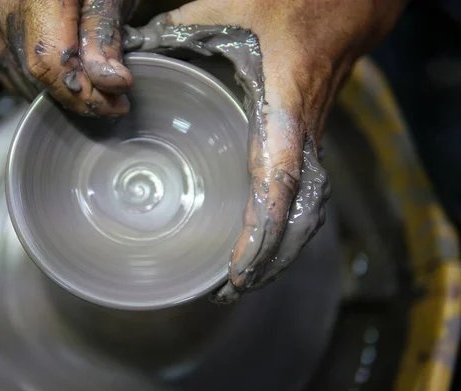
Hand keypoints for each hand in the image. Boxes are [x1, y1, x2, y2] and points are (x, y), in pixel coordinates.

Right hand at [0, 0, 139, 115]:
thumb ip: (104, 37)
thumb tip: (110, 84)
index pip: (50, 64)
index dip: (84, 94)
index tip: (117, 106)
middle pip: (37, 76)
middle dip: (79, 95)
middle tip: (113, 97)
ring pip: (23, 80)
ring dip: (60, 92)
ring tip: (90, 79)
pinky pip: (8, 73)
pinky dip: (36, 83)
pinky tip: (59, 76)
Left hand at [124, 0, 407, 302]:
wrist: (340, 2)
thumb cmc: (286, 3)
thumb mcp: (221, 9)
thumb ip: (172, 33)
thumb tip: (121, 59)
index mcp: (283, 108)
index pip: (277, 185)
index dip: (261, 235)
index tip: (237, 272)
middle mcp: (302, 134)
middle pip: (297, 214)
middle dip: (269, 259)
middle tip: (230, 290)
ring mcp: (310, 140)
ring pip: (305, 210)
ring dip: (279, 249)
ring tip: (245, 280)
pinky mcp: (308, 139)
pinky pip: (303, 194)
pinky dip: (285, 225)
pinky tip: (263, 240)